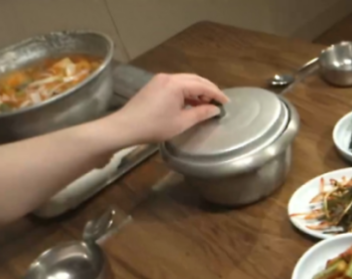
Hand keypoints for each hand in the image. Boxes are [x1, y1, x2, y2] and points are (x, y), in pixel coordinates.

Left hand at [108, 73, 228, 143]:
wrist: (125, 127)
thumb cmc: (154, 126)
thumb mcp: (181, 122)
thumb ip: (201, 114)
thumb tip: (215, 109)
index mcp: (176, 84)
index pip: (203, 86)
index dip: (217, 94)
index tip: (226, 103)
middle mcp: (169, 77)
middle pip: (195, 79)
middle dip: (209, 90)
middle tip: (218, 102)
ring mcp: (160, 80)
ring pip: (185, 81)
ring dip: (197, 91)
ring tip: (206, 104)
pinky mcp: (154, 85)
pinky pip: (176, 84)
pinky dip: (187, 92)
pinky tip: (191, 103)